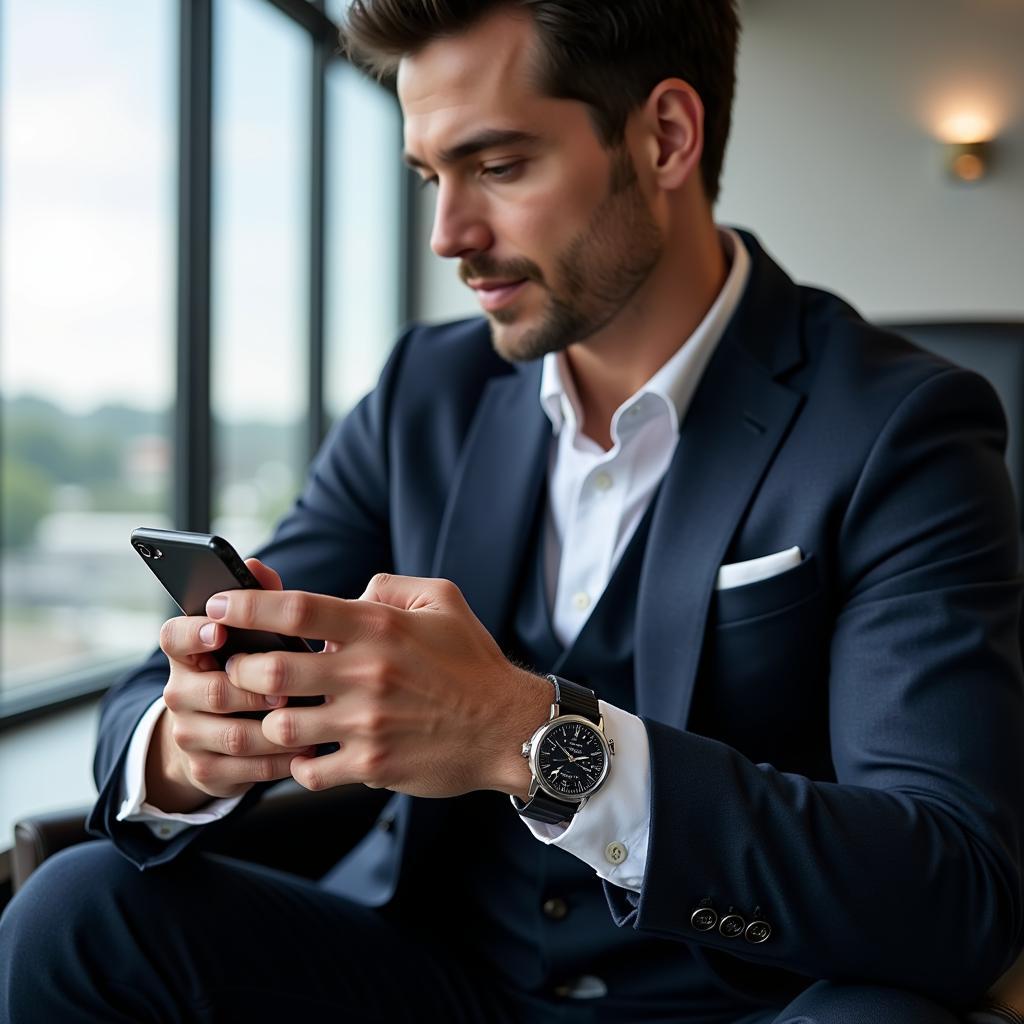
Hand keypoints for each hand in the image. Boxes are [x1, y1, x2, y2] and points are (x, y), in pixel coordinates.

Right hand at [146, 558, 317, 812]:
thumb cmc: (248, 665)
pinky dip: (280, 760)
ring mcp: (189, 733)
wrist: (219, 733)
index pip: (175, 636)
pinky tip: (308, 749)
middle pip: (213, 691)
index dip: (195, 634)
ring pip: (233, 735)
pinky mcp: (204, 770)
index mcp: (187, 651)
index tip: (219, 631)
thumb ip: (257, 599)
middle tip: (290, 688)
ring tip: (313, 720)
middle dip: (255, 690)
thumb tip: (255, 566)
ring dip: (276, 729)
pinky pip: (244, 770)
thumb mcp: (252, 634)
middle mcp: (179, 692)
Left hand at [210, 574, 551, 798]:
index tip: (219, 607)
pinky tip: (309, 752)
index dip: (247, 605)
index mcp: (380, 626)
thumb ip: (391, 586)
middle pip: (271, 669)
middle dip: (241, 669)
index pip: (296, 608)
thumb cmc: (473, 662)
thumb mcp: (444, 600)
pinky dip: (299, 763)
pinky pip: (309, 770)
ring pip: (280, 724)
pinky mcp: (372, 764)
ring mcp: (367, 722)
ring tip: (273, 713)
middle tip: (240, 669)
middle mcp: (367, 672)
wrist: (508, 727)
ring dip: (266, 720)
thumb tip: (352, 591)